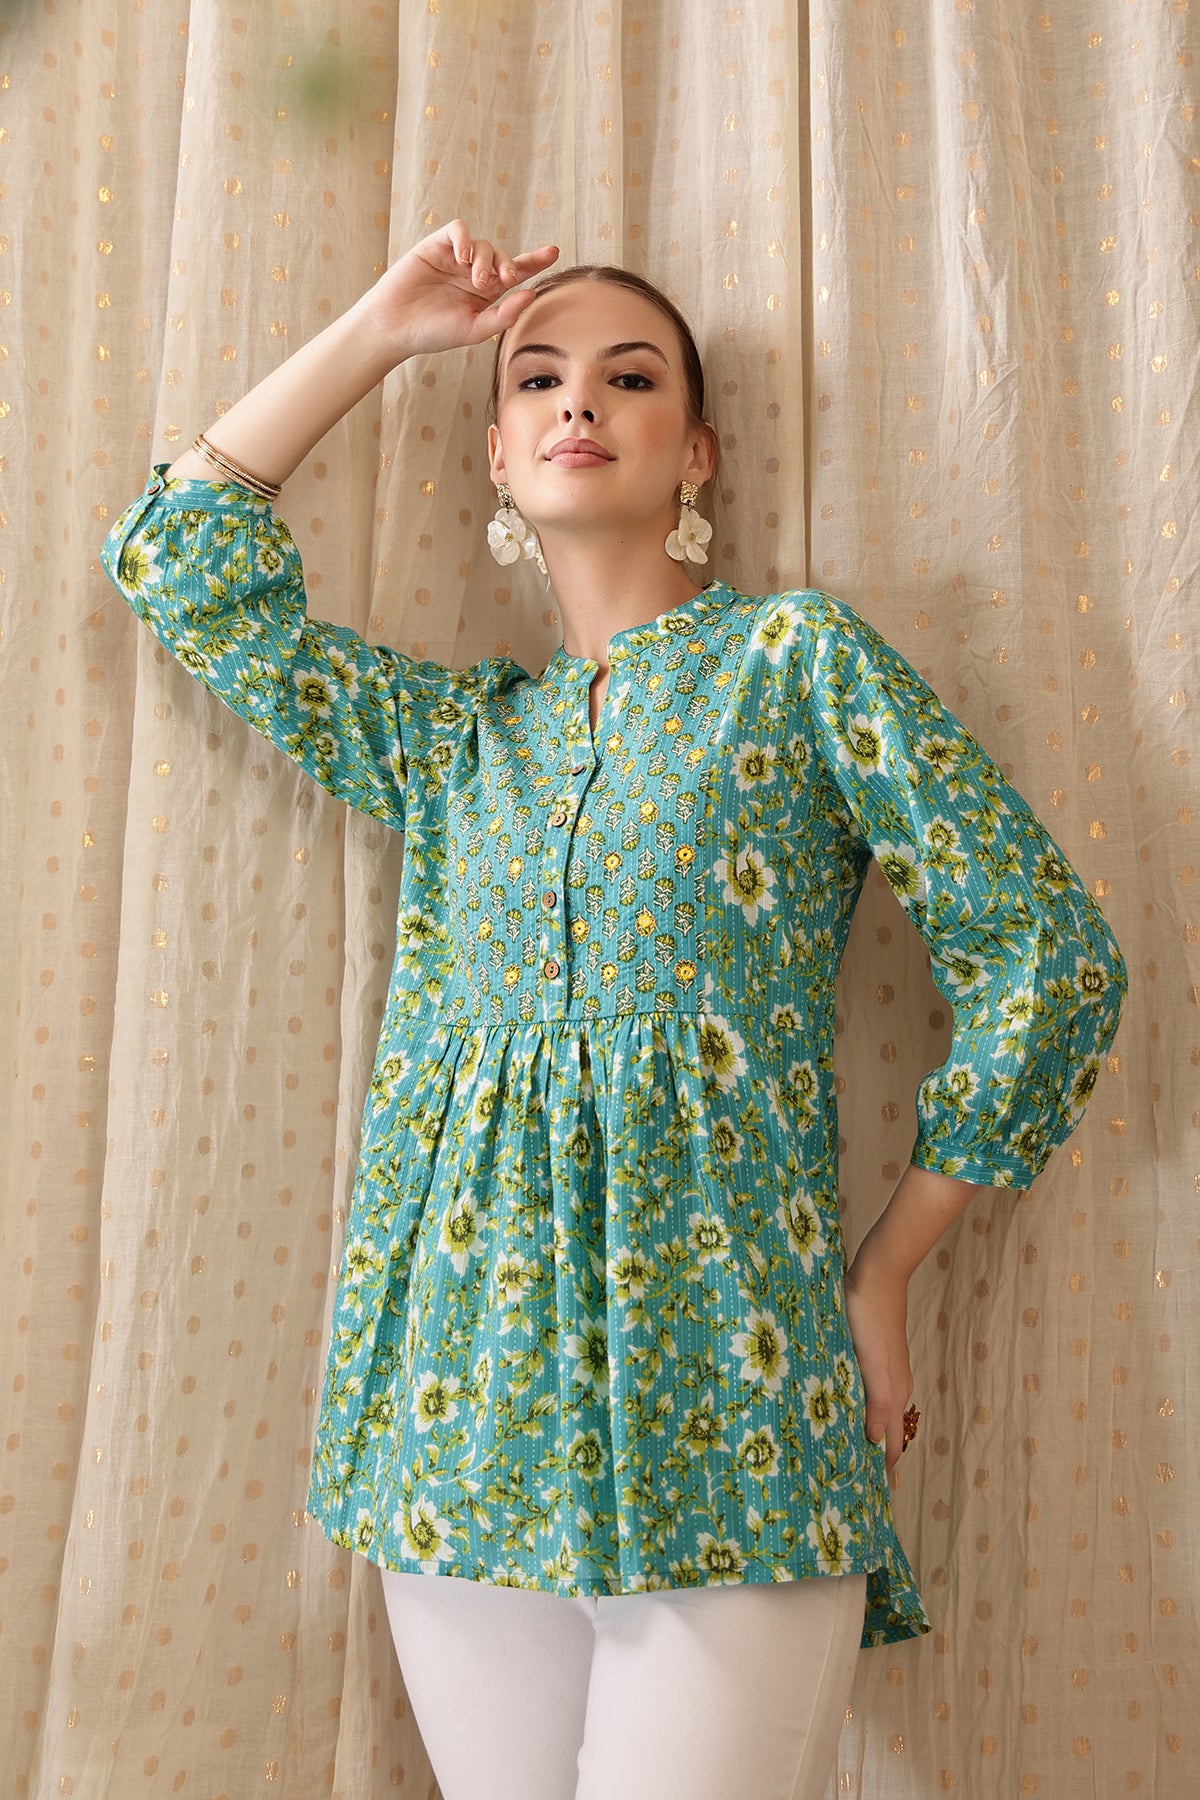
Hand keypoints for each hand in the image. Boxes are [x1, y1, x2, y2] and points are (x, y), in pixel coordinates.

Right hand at [353, 220, 558, 364]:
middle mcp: (474, 273)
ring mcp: (455, 258)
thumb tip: (531, 294)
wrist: (396, 326)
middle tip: (503, 282)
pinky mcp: (436, 245)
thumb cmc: (434, 332)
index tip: (553, 252)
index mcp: (487, 294)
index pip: (517, 273)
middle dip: (509, 265)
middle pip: (503, 256)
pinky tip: (462, 258)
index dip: (535, 261)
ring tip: (474, 279)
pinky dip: (465, 239)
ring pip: (483, 243)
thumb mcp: (475, 329)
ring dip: (485, 258)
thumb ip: (504, 314)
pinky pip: (459, 230)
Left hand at [843, 1241, 914, 1477]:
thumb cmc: (870, 1320)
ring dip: (865, 1428)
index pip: (890, 1440)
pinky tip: (842, 1404)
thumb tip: (873, 1441)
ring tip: (841, 1447)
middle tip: (846, 1475)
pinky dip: (861, 1405)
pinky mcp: (876, 1353)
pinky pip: (871, 1390)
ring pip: (878, 1409)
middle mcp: (894, 1385)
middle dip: (871, 1452)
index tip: (865, 1491)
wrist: (877, 1276)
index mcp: (894, 1392)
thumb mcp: (871, 1364)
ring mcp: (887, 1369)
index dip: (881, 1466)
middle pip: (886, 1428)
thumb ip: (876, 1402)